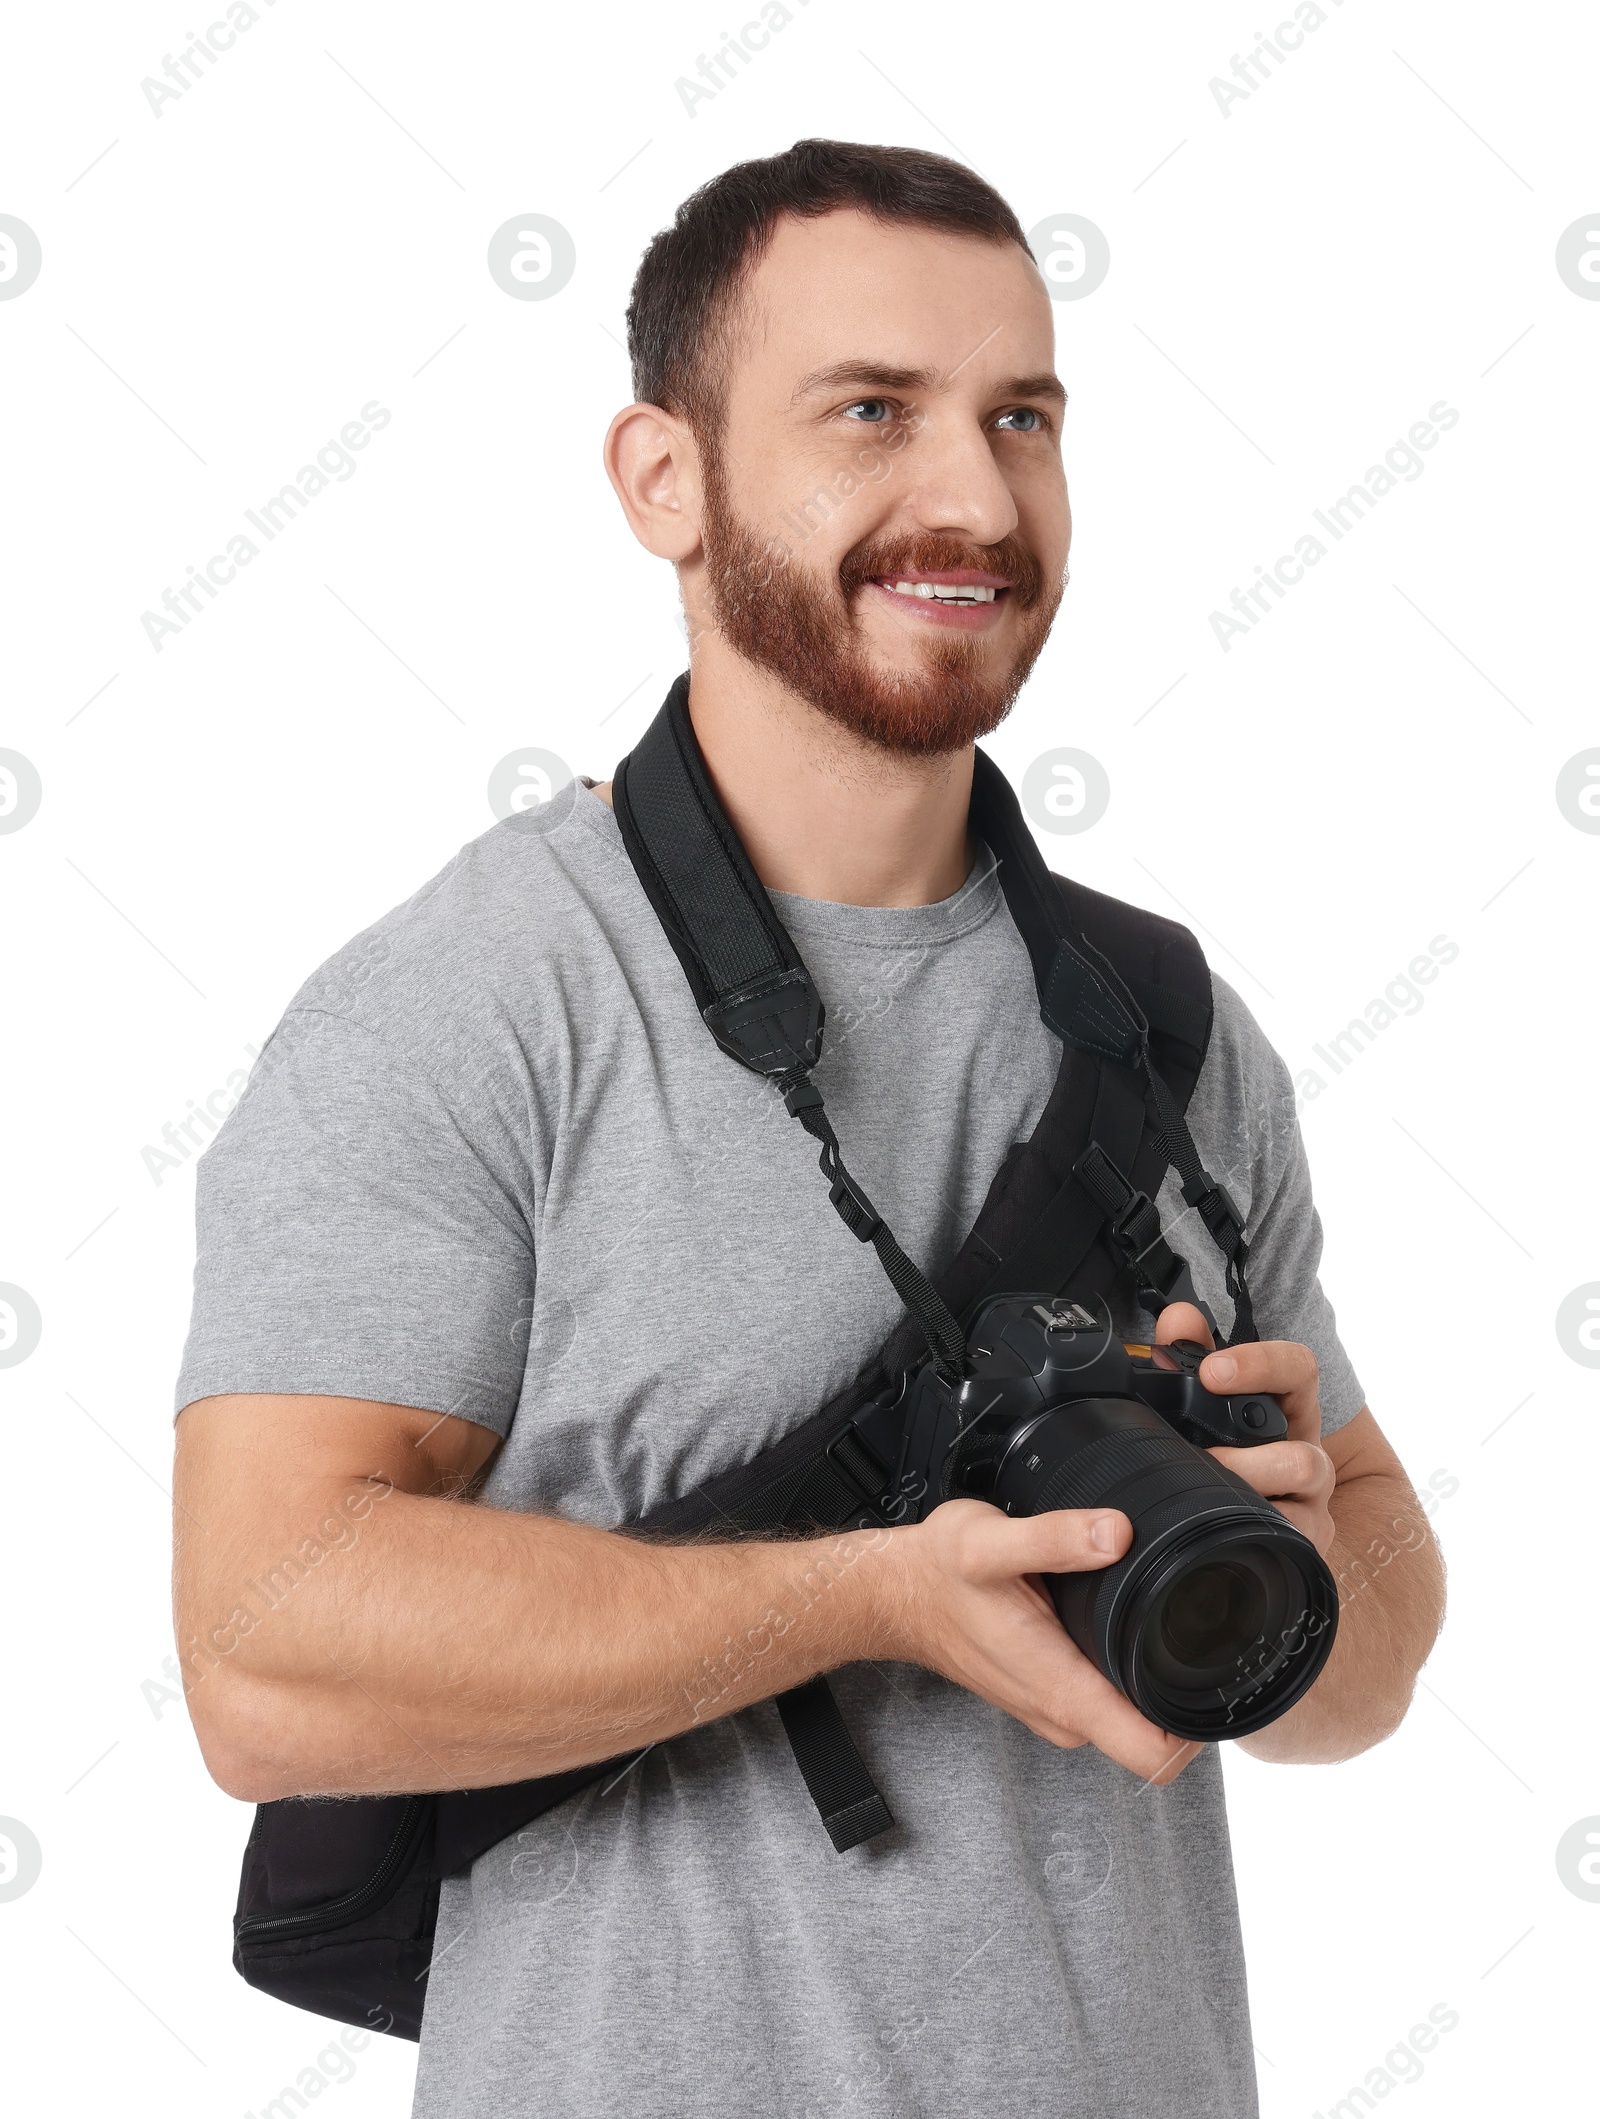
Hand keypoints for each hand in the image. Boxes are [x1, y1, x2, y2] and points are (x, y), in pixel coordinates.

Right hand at [883, 1500, 1202, 1784]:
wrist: (896, 1594)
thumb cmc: (937, 1574)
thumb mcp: (989, 1541)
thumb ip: (1054, 1537)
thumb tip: (1117, 1532)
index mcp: (1063, 1691)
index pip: (1155, 1755)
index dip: (1202, 1729)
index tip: (1223, 1674)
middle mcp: (1065, 1714)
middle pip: (1160, 1735)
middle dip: (1192, 1691)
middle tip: (1205, 1622)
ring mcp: (1058, 1709)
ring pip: (1136, 1717)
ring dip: (1158, 1678)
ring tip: (1167, 1615)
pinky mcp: (1053, 1694)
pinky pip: (1111, 1699)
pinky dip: (1128, 1669)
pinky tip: (1125, 1624)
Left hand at [1152, 1303, 1336, 1559]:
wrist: (1249, 1518)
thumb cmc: (1226, 1449)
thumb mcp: (1208, 1402)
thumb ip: (1191, 1355)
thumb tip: (1177, 1320)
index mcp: (1286, 1408)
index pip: (1297, 1368)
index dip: (1260, 1363)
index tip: (1213, 1371)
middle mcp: (1307, 1451)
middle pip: (1306, 1442)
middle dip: (1249, 1450)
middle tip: (1202, 1452)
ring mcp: (1313, 1499)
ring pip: (1307, 1479)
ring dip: (1250, 1482)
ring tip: (1207, 1486)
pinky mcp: (1308, 1538)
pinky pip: (1298, 1535)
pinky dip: (1259, 1529)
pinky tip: (1223, 1526)